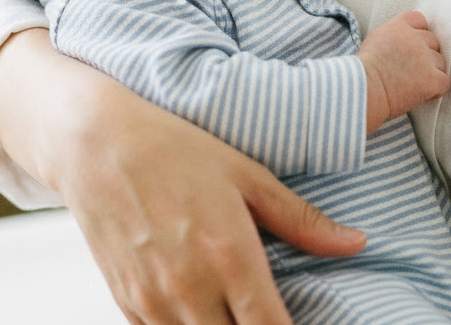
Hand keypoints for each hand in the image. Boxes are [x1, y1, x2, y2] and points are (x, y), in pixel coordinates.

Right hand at [0, 29, 366, 324]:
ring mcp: (153, 302)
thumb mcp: (246, 174)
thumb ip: (301, 220)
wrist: (94, 144)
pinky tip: (203, 310)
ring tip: (236, 310)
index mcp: (230, 257)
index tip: (304, 324)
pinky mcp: (126, 304)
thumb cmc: (172, 149)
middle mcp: (190, 289)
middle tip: (267, 313)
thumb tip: (356, 243)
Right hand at [357, 11, 449, 131]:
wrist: (363, 90)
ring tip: (412, 84)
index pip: (420, 20)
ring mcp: (425, 58)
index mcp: (398, 27)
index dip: (419, 33)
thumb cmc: (362, 73)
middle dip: (425, 56)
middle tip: (410, 70)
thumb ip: (393, 38)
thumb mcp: (374, 43)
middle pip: (433, 42)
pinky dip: (435, 91)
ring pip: (440, 63)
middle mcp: (414, 38)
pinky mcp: (432, 79)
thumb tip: (403, 47)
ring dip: (430, 73)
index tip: (412, 46)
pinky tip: (421, 94)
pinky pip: (444, 82)